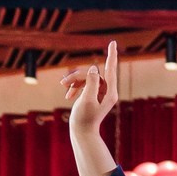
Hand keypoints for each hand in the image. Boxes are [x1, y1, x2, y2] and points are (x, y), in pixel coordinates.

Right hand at [63, 40, 119, 175]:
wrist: (82, 133)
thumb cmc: (84, 119)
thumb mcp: (87, 100)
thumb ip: (91, 83)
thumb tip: (94, 68)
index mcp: (110, 92)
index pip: (111, 69)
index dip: (111, 55)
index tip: (112, 42)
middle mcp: (108, 91)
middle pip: (93, 74)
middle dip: (78, 76)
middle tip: (63, 83)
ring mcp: (101, 93)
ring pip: (87, 78)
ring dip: (74, 81)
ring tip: (63, 87)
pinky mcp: (93, 95)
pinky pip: (85, 84)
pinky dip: (75, 87)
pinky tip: (68, 94)